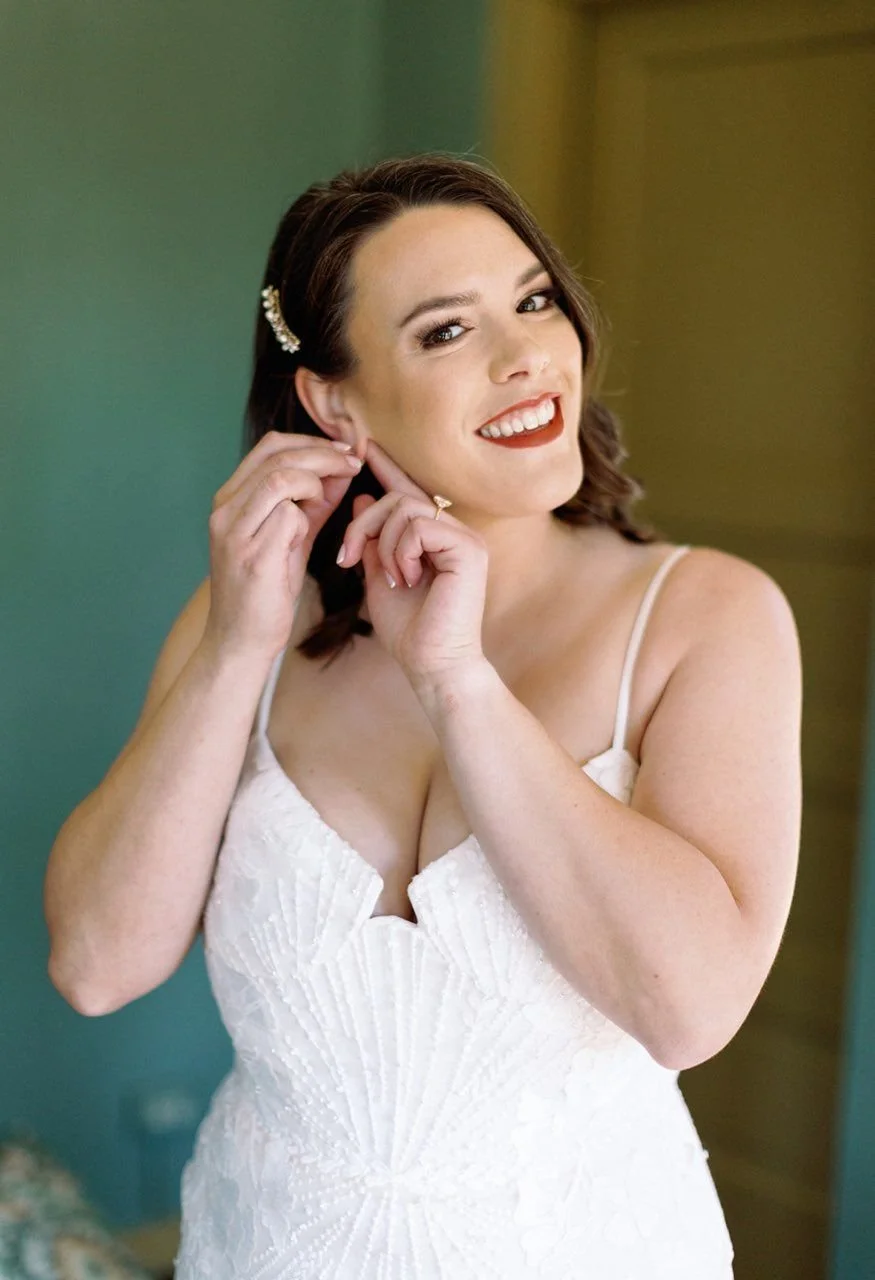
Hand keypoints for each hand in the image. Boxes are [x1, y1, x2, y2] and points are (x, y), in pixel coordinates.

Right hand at [203, 431, 362, 660]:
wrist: (241, 641)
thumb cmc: (266, 590)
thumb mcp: (292, 538)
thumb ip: (314, 504)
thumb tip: (341, 469)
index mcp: (230, 499)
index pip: (271, 447)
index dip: (312, 442)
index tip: (344, 452)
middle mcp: (225, 510)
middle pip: (277, 455)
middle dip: (324, 454)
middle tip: (354, 463)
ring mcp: (234, 532)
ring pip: (281, 479)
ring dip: (316, 483)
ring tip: (328, 499)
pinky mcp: (251, 556)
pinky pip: (288, 516)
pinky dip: (307, 519)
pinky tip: (308, 537)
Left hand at [338, 439, 488, 683]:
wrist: (431, 665)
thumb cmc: (409, 629)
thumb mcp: (379, 575)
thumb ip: (372, 540)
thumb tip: (362, 497)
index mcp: (435, 537)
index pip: (407, 492)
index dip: (385, 467)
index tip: (362, 443)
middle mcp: (454, 532)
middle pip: (398, 498)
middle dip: (364, 524)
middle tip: (348, 557)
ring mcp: (465, 538)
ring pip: (406, 509)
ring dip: (383, 543)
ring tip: (393, 577)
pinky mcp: (469, 549)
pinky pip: (420, 526)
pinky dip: (401, 551)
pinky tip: (408, 577)